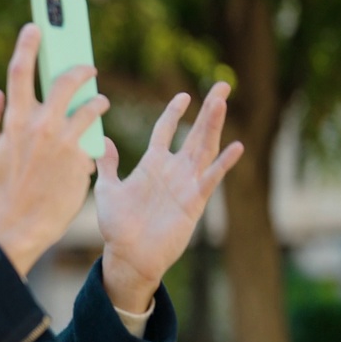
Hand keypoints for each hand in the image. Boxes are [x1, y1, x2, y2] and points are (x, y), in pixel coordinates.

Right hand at [0, 23, 110, 276]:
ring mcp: (62, 139)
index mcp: (13, 120)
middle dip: (80, 68)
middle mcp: (38, 124)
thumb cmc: (5, 187)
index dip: (27, 44)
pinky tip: (98, 129)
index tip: (35, 26)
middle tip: (87, 67)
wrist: (23, 221)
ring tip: (100, 99)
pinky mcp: (80, 154)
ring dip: (98, 98)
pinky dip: (96, 128)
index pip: (19, 72)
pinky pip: (95, 130)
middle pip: (65, 79)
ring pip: (90, 103)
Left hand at [95, 82, 244, 311]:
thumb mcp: (108, 189)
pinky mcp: (194, 201)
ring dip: (214, 126)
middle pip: (194, 133)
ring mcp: (185, 184)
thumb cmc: (116, 225)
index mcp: (152, 164)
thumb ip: (108, 164)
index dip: (174, 113)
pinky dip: (223, 163)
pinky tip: (237, 146)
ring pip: (204, 149)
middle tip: (222, 86)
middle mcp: (172, 171)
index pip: (165, 131)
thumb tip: (103, 139)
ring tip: (222, 103)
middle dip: (207, 110)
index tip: (183, 96)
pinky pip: (211, 179)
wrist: (128, 255)